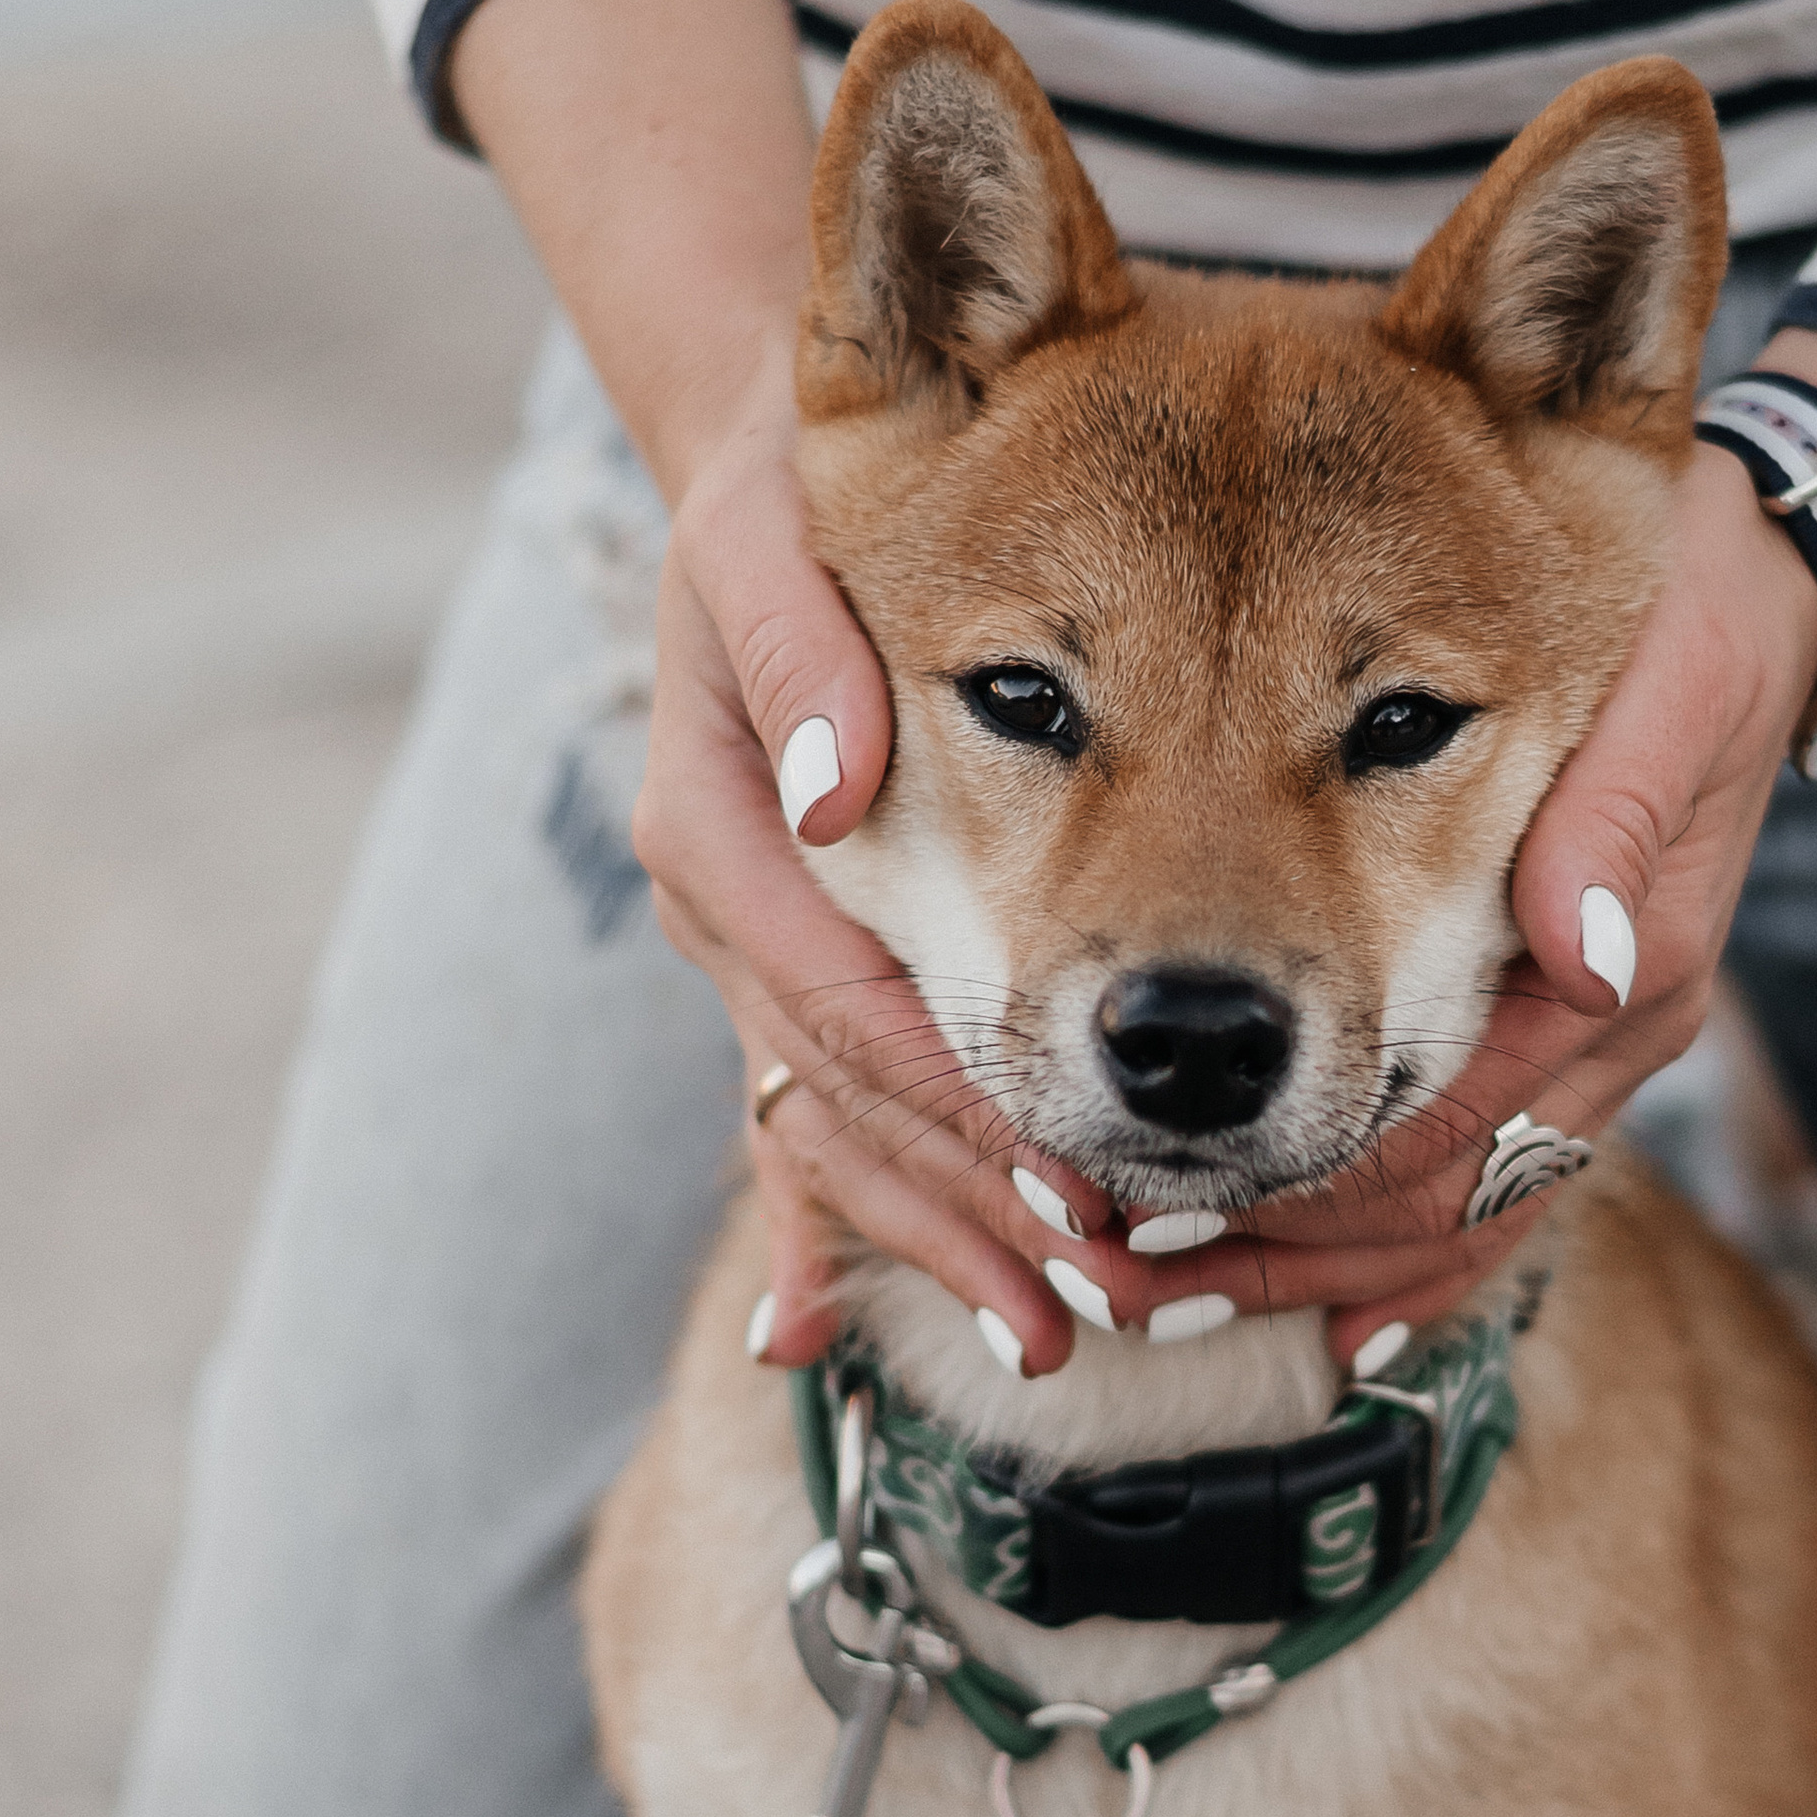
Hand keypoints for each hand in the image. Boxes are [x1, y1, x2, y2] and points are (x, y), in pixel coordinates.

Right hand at [636, 364, 1115, 1373]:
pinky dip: (816, 1230)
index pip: (843, 1001)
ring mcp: (758, 954)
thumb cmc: (788, 487)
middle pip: (849, 1100)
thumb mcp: (775, 524)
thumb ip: (803, 643)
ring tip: (1049, 1337)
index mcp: (722, 823)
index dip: (953, 1104)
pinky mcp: (794, 969)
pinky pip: (802, 1117)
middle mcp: (732, 909)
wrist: (758, 477)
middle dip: (969, 1210)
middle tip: (1093, 1304)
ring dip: (936, 1240)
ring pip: (838, 1128)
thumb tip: (836, 785)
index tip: (1069, 1187)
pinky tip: (813, 1338)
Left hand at [1071, 326, 1816, 1370]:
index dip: (1315, 1186)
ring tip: (1171, 1297)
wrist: (1767, 579)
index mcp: (1627, 961)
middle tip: (1126, 1280)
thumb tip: (1581, 953)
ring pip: (1455, 1210)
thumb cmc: (1702, 606)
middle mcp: (1609, 1026)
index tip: (1173, 1222)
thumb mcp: (1673, 681)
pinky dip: (1397, 1253)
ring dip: (1315, 1266)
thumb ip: (1619, 816)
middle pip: (1441, 1198)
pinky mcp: (1565, 1026)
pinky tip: (1325, 1321)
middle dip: (1285, 1250)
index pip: (1456, 1123)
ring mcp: (1590, 1039)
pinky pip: (1484, 1182)